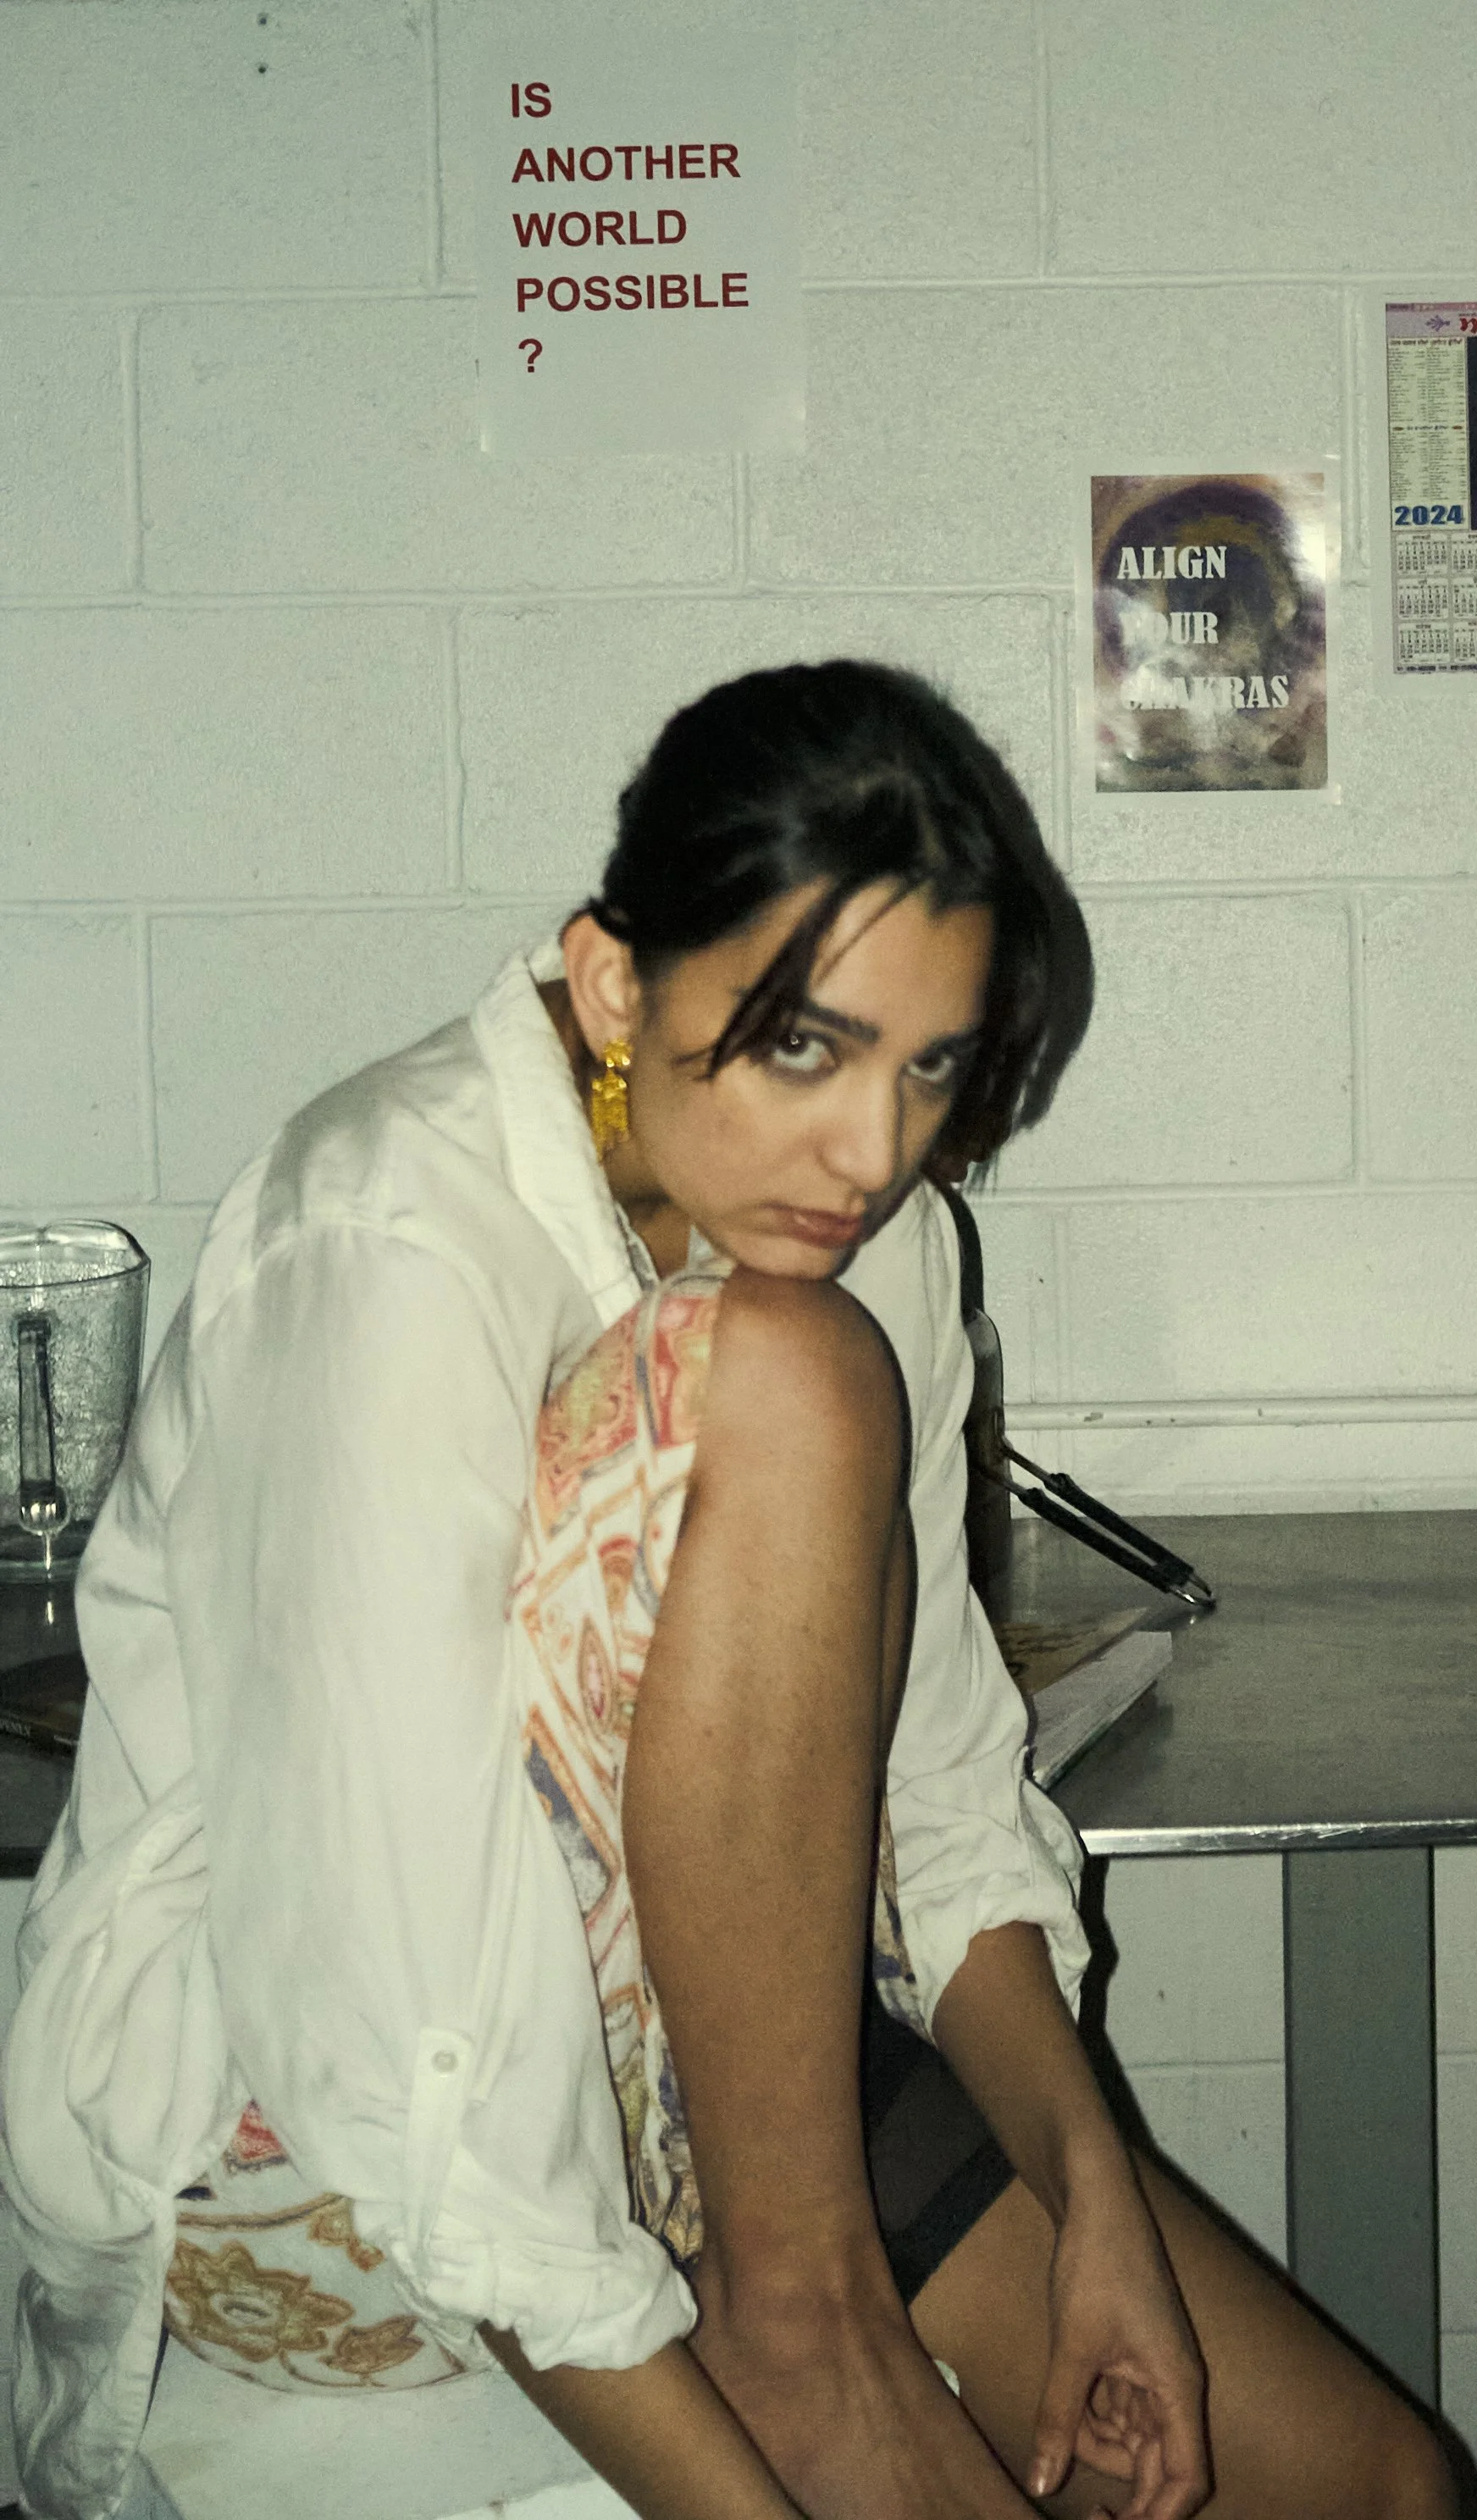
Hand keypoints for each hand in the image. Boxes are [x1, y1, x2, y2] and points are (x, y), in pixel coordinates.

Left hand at [1027, 2166, 1207, 2519]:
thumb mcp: (1072, 2347)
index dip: (1157, 2516)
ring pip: (1129, 2439)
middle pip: (1157, 2466)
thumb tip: (1043, 2482)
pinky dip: (1086, 2414)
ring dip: (1092, 2442)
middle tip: (1081, 2510)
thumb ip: (1059, 2418)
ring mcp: (1151, 2373)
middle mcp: (1173, 2386)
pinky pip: (1113, 2409)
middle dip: (1122, 2490)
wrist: (1094, 2198)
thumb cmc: (1097, 2263)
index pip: (1187, 2478)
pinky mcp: (1128, 2359)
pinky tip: (1063, 2401)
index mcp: (1178, 2387)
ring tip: (1057, 2421)